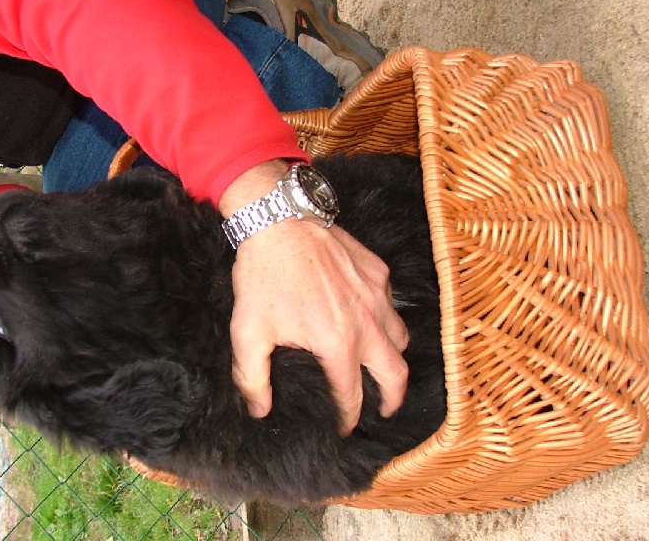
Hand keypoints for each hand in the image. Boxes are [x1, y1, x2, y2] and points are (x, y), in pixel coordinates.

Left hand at [218, 161, 409, 434]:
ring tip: (380, 364)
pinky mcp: (377, 271)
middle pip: (396, 374)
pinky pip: (392, 303)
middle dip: (393, 399)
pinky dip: (386, 317)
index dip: (348, 417)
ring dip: (393, 356)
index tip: (344, 427)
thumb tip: (261, 409)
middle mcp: (366, 322)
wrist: (279, 221)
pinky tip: (367, 317)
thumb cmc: (263, 277)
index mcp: (337, 343)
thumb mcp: (248, 332)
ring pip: (401, 337)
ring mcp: (376, 295)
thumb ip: (253, 378)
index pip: (351, 394)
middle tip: (384, 409)